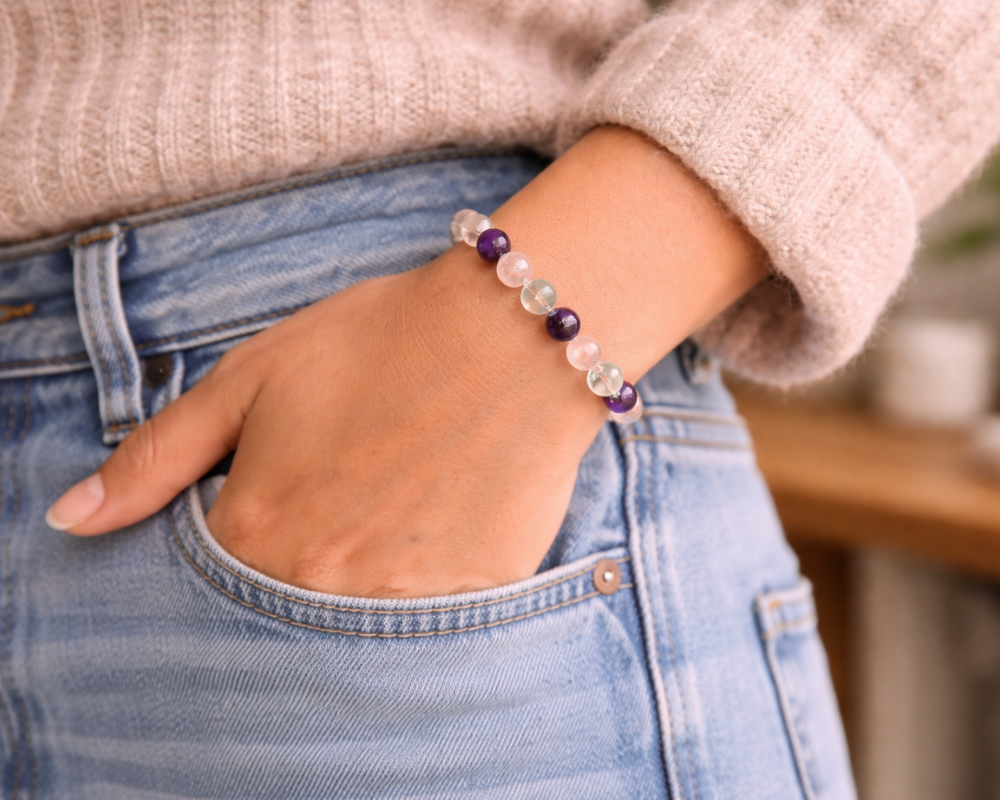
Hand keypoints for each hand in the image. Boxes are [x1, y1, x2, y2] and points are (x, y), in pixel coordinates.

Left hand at [47, 127, 767, 597]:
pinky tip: (441, 513)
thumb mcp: (253, 378)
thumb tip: (71, 520)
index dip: (243, 533)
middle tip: (348, 487)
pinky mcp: (473, 598)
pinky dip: (426, 580)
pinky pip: (431, 619)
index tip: (281, 494)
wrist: (514, 332)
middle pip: (282, 610)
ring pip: (355, 621)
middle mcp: (320, 583)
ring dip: (364, 573)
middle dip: (303, 557)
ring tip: (397, 495)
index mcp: (255, 532)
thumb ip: (157, 457)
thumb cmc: (380, 340)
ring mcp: (401, 600)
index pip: (210, 584)